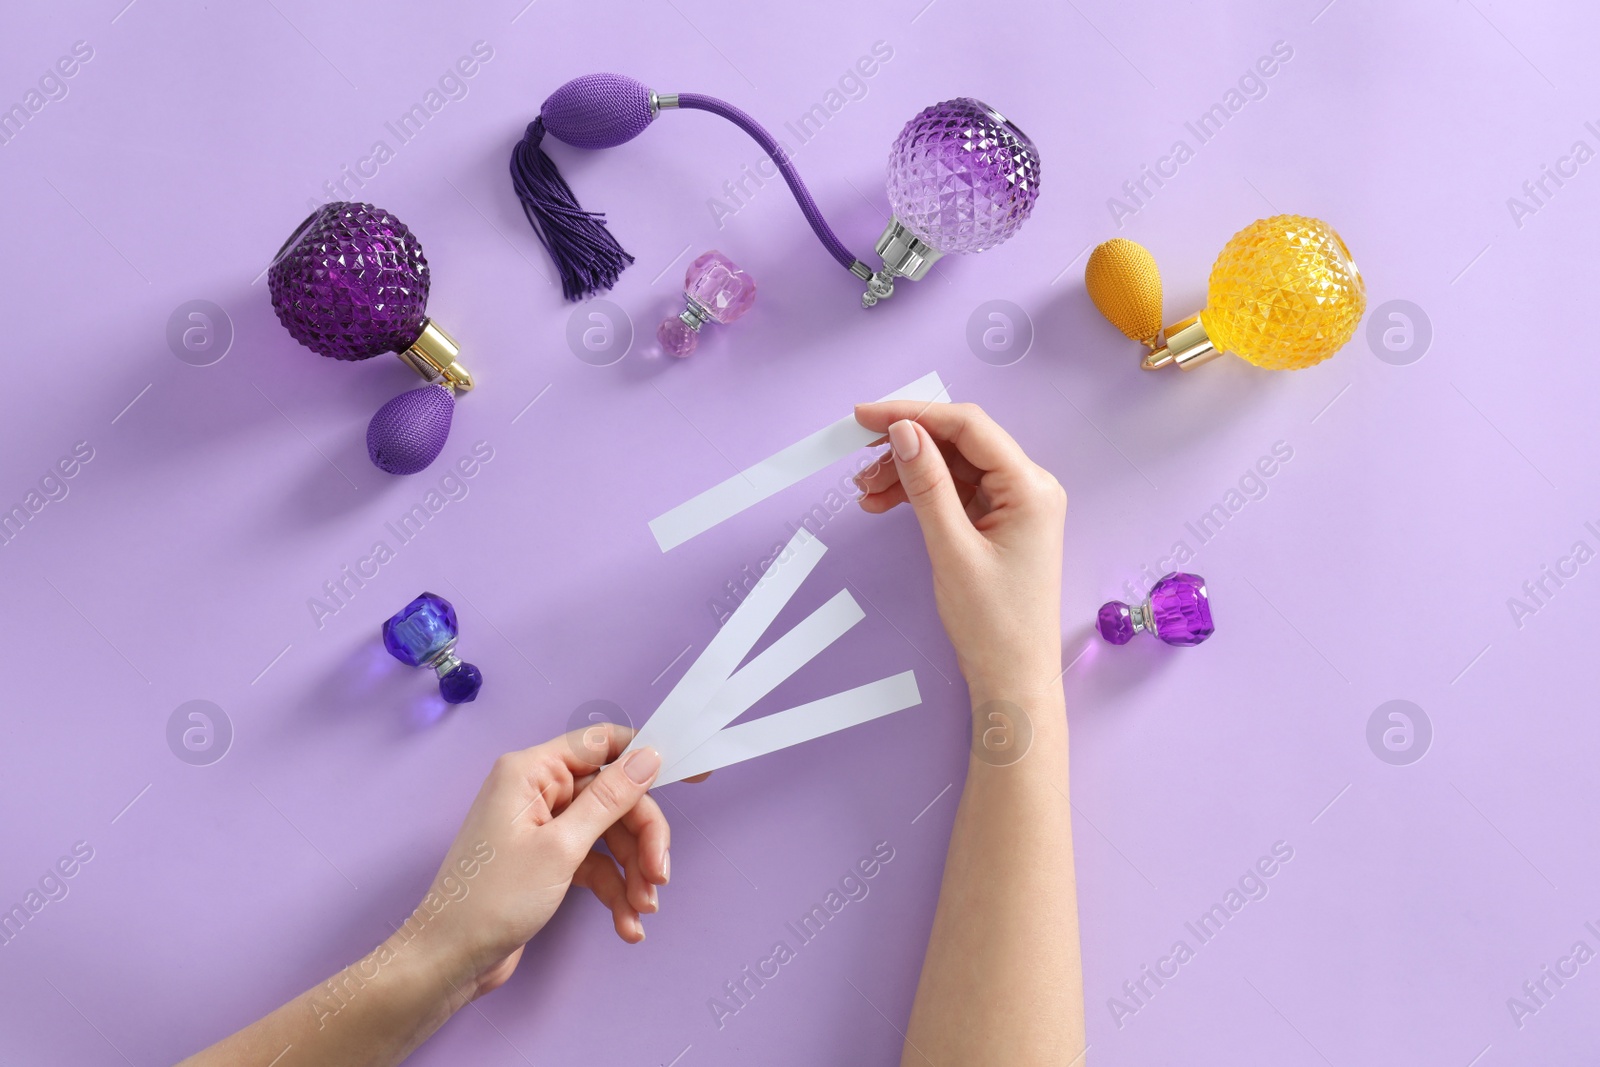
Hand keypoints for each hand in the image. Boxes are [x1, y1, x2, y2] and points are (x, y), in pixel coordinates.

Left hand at [405, 724, 669, 1002]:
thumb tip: (648, 757)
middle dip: (642, 840)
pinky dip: (614, 891)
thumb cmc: (492, 899)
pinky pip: (594, 864)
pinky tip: (626, 925)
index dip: (648, 757)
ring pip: (609, 835)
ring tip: (642, 912)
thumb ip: (609, 800)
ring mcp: (542, 826)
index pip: (603, 745)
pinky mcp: (546, 860)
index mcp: (532, 771)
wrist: (449, 961)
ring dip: (632, 874)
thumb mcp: (561, 848)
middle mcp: (538, 791)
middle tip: (659, 877)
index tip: (694, 776)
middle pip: (615, 798)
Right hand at [853, 401, 1066, 694]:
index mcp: (1031, 487)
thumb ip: (926, 485)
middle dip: (906, 446)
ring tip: (865, 491)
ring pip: (952, 466)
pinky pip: (956, 491)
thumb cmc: (994, 624)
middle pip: (959, 442)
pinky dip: (920, 493)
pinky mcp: (1000, 522)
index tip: (866, 417)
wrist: (1013, 678)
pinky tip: (884, 501)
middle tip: (859, 459)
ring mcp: (1015, 505)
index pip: (968, 427)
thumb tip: (904, 433)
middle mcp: (1029, 487)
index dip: (914, 413)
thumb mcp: (951, 549)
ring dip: (908, 471)